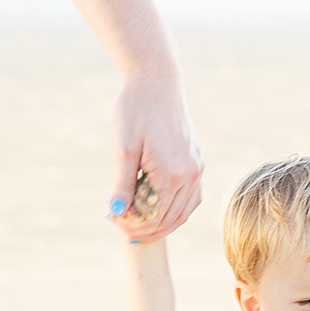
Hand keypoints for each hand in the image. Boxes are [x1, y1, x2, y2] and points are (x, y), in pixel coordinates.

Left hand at [109, 73, 203, 243]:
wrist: (155, 81)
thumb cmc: (135, 111)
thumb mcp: (123, 149)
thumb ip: (122, 183)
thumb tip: (116, 211)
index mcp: (172, 174)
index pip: (156, 218)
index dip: (133, 226)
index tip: (112, 219)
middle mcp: (190, 173)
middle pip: (172, 219)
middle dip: (146, 229)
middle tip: (121, 227)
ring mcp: (197, 167)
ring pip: (185, 211)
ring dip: (162, 223)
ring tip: (137, 222)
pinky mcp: (196, 160)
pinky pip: (191, 196)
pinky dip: (175, 208)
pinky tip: (156, 208)